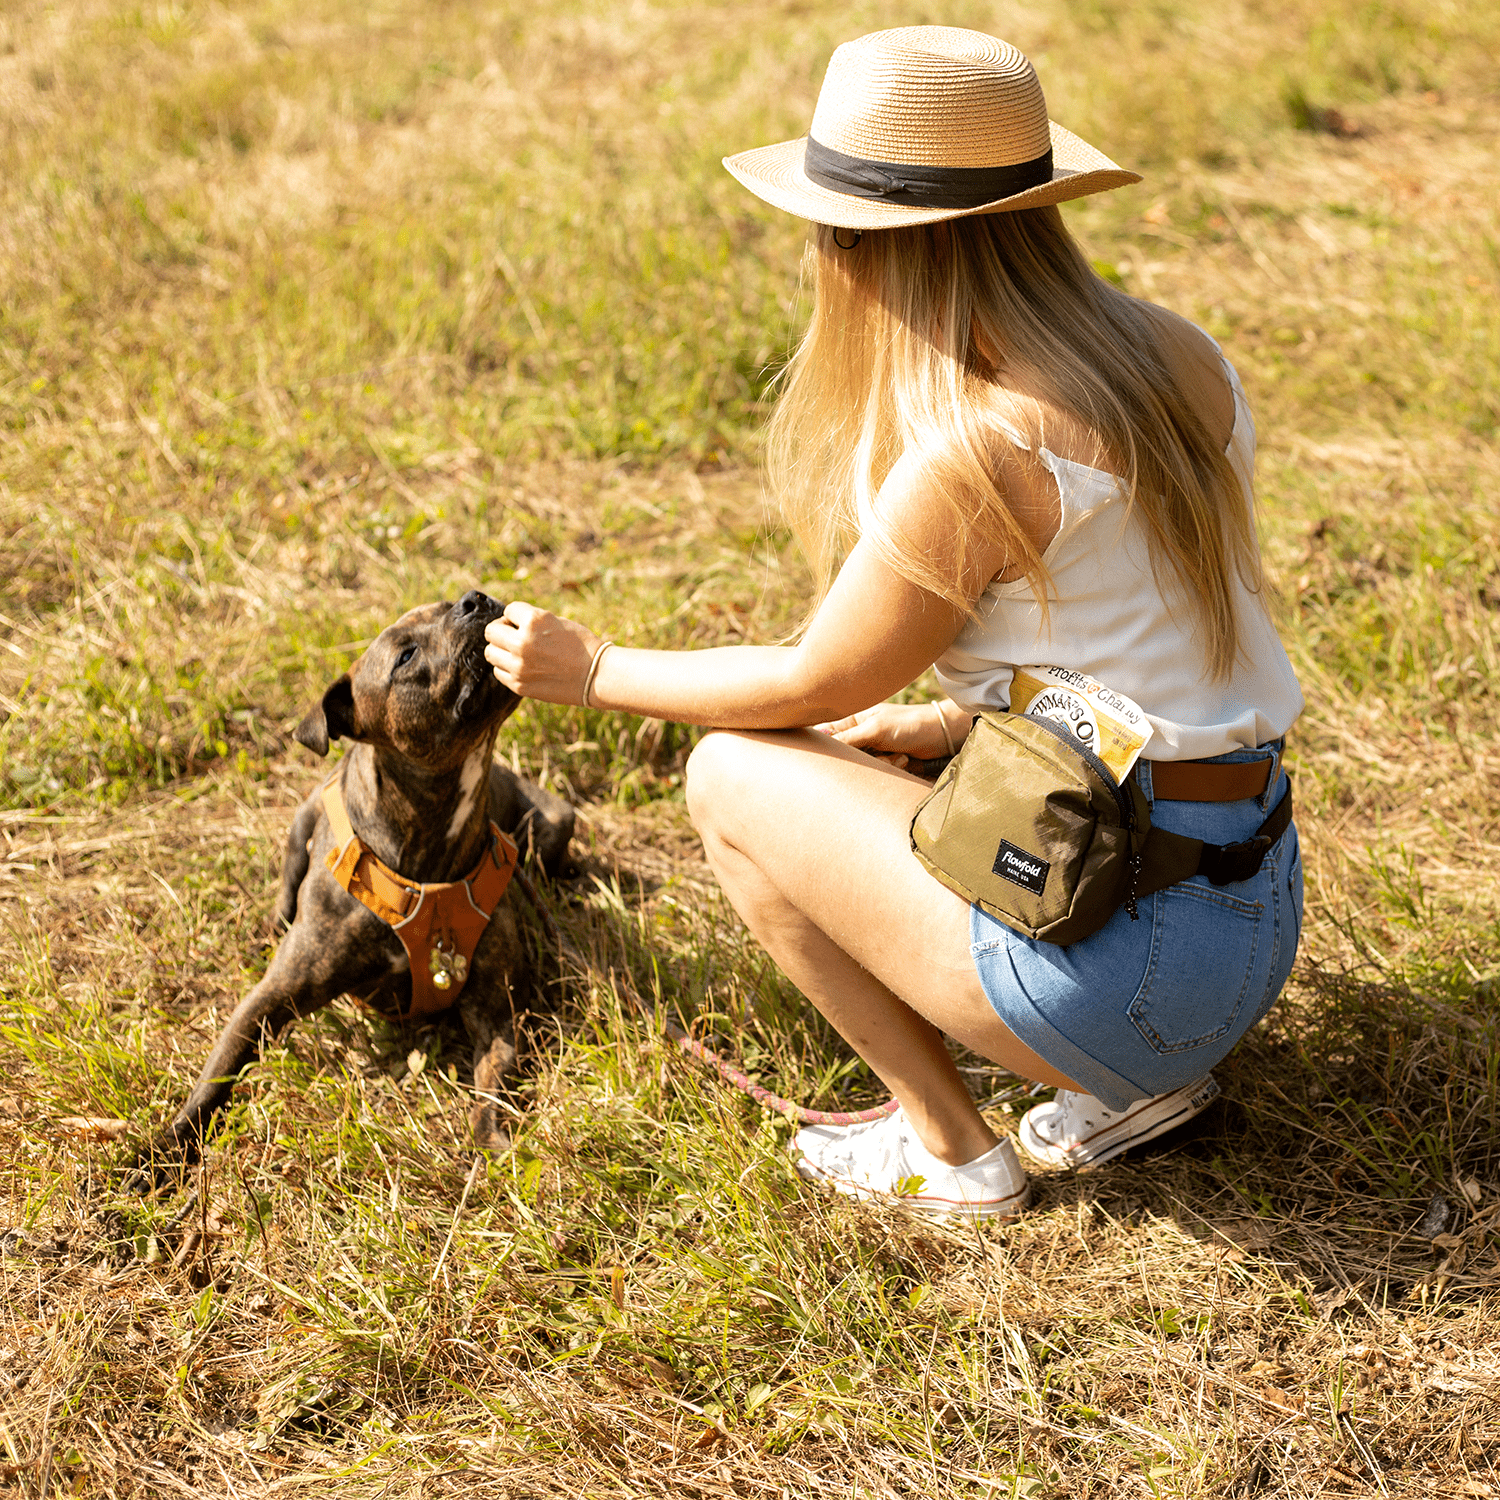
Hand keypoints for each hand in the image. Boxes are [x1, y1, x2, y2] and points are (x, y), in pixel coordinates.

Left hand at [484, 602, 601, 704]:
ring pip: (491, 652)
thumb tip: (506, 625)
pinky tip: (523, 667)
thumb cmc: (581, 646)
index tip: (529, 624)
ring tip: (518, 653)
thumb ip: (531, 621)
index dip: (518, 616)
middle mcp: (522, 642)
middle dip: (502, 631)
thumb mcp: (557, 621)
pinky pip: (499, 672)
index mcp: (535, 620)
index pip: (509, 610)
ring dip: (501, 650)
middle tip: (516, 636)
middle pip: (492, 631)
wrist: (597, 676)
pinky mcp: (519, 685)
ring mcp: (518, 666)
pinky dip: (507, 668)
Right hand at [816, 701, 960, 767]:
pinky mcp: (885, 763)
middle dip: (860, 761)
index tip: (830, 757)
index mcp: (852, 720)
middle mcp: (859, 735)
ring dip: (880, 765)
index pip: (825, 735)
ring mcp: (872, 750)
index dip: (823, 748)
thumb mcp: (875, 729)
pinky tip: (903, 759)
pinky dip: (890, 769)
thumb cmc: (909, 724)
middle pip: (843, 757)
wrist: (942, 736)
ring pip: (861, 769)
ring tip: (897, 754)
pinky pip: (877, 774)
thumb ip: (847, 738)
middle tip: (877, 755)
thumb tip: (819, 744)